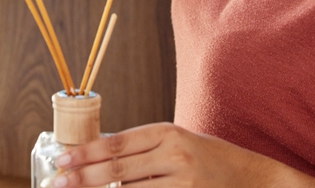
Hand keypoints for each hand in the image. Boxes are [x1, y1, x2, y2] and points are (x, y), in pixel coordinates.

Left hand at [51, 123, 314, 187]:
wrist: (256, 179)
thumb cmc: (209, 160)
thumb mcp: (177, 143)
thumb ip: (142, 149)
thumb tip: (97, 156)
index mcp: (167, 132)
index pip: (117, 142)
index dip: (86, 152)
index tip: (62, 159)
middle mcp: (175, 154)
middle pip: (117, 168)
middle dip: (83, 178)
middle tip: (58, 183)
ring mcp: (184, 182)